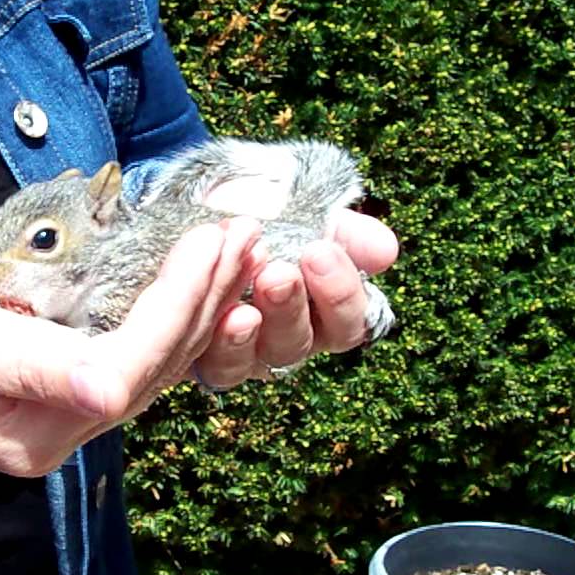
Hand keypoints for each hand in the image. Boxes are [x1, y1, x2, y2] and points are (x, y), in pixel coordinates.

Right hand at [0, 226, 256, 476]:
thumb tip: (107, 395)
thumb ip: (30, 369)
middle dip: (203, 301)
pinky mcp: (55, 372)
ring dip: (195, 301)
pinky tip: (189, 265)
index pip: (126, 373)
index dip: (175, 310)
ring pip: (148, 357)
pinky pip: (124, 341)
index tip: (209, 246)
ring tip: (234, 241)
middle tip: (244, 232)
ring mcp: (57, 406)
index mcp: (31, 437)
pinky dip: (161, 302)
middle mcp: (56, 431)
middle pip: (151, 368)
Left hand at [190, 182, 398, 388]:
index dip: (340, 292)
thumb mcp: (297, 206)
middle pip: (303, 342)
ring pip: (263, 358)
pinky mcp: (205, 359)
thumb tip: (385, 250)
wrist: (190, 210)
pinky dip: (224, 342)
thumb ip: (342, 230)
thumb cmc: (251, 208)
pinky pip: (221, 367)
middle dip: (292, 305)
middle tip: (278, 272)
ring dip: (256, 326)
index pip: (349, 319)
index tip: (320, 251)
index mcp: (320, 306)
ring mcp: (246, 352)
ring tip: (239, 292)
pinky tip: (221, 314)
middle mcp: (286, 335)